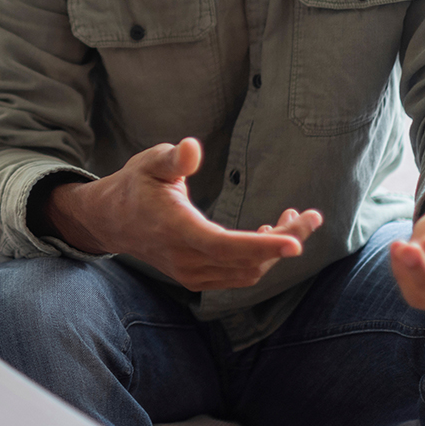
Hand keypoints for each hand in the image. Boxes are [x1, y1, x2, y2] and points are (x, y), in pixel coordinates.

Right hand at [44, 137, 321, 290]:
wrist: (112, 221)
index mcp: (176, 229)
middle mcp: (186, 259)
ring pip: (247, 272)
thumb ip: (172, 158)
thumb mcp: (149, 162)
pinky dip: (260, 258)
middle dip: (285, 241)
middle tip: (312, 217)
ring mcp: (192, 274)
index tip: (296, 243)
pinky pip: (238, 275)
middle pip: (246, 261)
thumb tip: (190, 147)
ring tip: (294, 219)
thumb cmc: (135, 185)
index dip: (262, 246)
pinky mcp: (197, 278)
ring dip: (275, 250)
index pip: (224, 245)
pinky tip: (269, 233)